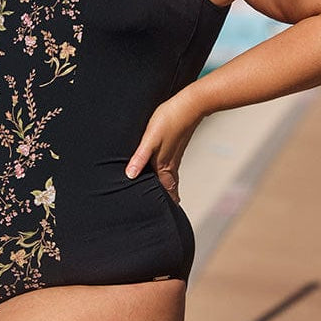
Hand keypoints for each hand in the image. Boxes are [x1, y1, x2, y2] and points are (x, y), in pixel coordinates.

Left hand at [125, 88, 204, 202]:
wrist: (191, 104)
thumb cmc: (169, 119)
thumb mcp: (150, 138)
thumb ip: (140, 157)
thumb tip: (130, 176)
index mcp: (164, 165)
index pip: (166, 191)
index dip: (166, 203)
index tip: (166, 217)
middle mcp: (171, 163)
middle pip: (169, 186)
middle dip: (168, 198)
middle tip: (167, 211)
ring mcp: (174, 154)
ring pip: (171, 176)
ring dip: (168, 187)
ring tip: (167, 196)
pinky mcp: (175, 144)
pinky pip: (171, 166)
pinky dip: (168, 174)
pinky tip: (164, 169)